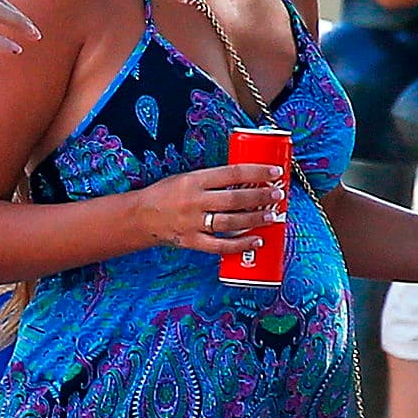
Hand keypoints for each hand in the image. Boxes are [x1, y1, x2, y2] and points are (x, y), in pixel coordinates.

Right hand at [138, 164, 285, 253]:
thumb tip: (246, 181)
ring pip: (231, 222)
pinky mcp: (192, 241)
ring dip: (255, 219)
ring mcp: (194, 223)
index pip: (232, 173)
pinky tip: (256, 241)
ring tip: (272, 216)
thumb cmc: (165, 194)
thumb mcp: (186, 178)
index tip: (275, 172)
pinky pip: (220, 246)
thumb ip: (212, 180)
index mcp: (194, 180)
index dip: (257, 172)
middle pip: (235, 199)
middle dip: (261, 197)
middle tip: (278, 195)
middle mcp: (195, 201)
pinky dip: (240, 245)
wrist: (140, 217)